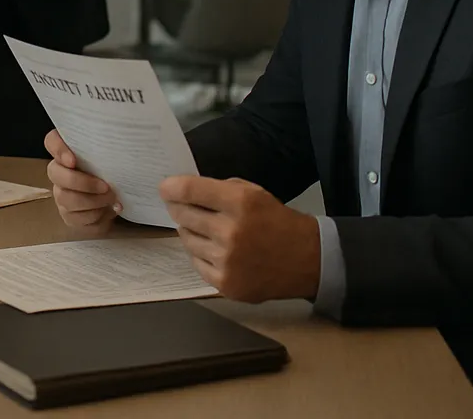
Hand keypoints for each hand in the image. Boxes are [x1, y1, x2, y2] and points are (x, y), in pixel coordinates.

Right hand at [45, 128, 120, 232]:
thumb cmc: (115, 171)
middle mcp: (60, 172)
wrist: (120, 197)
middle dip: (82, 183)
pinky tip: (108, 212)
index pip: (51, 141)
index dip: (58, 150)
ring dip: (93, 202)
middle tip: (106, 186)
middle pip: (55, 174)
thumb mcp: (115, 156)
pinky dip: (96, 218)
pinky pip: (76, 219)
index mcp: (69, 151)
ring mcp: (62, 194)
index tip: (73, 160)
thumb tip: (127, 141)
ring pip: (66, 200)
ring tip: (112, 200)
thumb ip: (112, 146)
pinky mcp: (69, 215)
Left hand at [159, 175, 319, 302]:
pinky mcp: (225, 284)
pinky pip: (196, 262)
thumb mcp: (254, 193)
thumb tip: (183, 190)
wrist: (308, 260)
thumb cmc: (277, 221)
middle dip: (178, 208)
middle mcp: (231, 232)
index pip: (189, 191)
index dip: (171, 188)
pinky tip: (213, 249)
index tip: (164, 188)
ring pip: (186, 239)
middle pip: (183, 215)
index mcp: (240, 203)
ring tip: (203, 229)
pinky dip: (200, 254)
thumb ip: (220, 189)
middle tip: (180, 207)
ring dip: (189, 231)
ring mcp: (227, 261)